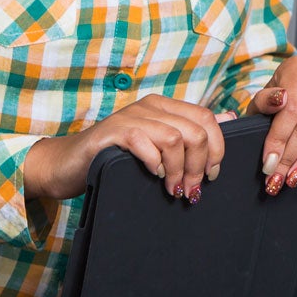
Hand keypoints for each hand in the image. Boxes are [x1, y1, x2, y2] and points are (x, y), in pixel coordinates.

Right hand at [22, 95, 228, 203]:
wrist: (67, 165)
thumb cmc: (116, 158)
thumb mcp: (157, 144)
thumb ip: (190, 132)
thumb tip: (229, 119)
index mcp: (164, 106)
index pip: (207, 118)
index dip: (217, 149)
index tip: (211, 175)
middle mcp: (149, 106)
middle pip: (195, 131)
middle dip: (200, 165)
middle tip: (192, 190)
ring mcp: (129, 117)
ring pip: (175, 138)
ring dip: (179, 170)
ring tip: (174, 189)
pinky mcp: (111, 133)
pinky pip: (144, 142)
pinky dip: (154, 163)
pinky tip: (153, 176)